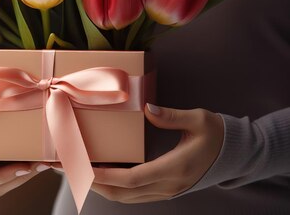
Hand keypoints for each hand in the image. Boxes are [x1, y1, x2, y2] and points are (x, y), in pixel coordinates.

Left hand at [91, 103, 223, 202]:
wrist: (236, 156)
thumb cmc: (217, 135)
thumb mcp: (200, 119)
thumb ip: (172, 115)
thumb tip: (147, 108)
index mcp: (175, 168)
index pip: (132, 178)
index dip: (105, 175)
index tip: (83, 166)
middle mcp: (169, 185)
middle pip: (123, 193)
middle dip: (93, 183)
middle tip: (70, 168)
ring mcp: (167, 191)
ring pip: (127, 197)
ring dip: (101, 187)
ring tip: (78, 171)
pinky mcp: (165, 190)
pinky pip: (134, 194)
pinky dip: (114, 187)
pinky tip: (100, 174)